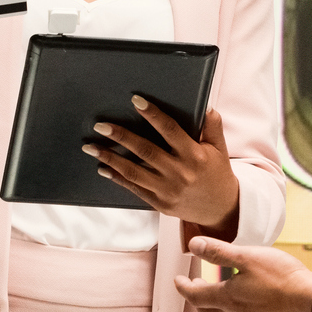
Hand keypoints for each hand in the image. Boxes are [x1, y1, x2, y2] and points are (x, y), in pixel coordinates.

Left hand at [84, 103, 241, 230]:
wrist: (220, 210)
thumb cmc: (218, 174)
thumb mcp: (220, 149)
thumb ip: (213, 126)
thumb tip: (205, 106)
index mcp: (194, 155)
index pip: (170, 130)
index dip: (153, 114)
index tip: (135, 100)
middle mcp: (180, 172)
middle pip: (145, 150)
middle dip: (121, 137)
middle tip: (100, 125)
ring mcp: (168, 189)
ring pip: (134, 171)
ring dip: (110, 158)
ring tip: (91, 147)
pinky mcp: (160, 203)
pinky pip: (134, 188)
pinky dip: (117, 178)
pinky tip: (103, 168)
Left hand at [173, 239, 311, 311]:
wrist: (311, 304)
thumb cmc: (281, 278)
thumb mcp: (248, 256)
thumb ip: (219, 251)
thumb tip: (193, 245)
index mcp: (226, 298)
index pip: (194, 295)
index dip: (183, 287)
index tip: (178, 280)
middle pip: (205, 311)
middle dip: (196, 298)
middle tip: (194, 286)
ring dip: (215, 307)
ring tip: (218, 294)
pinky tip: (247, 304)